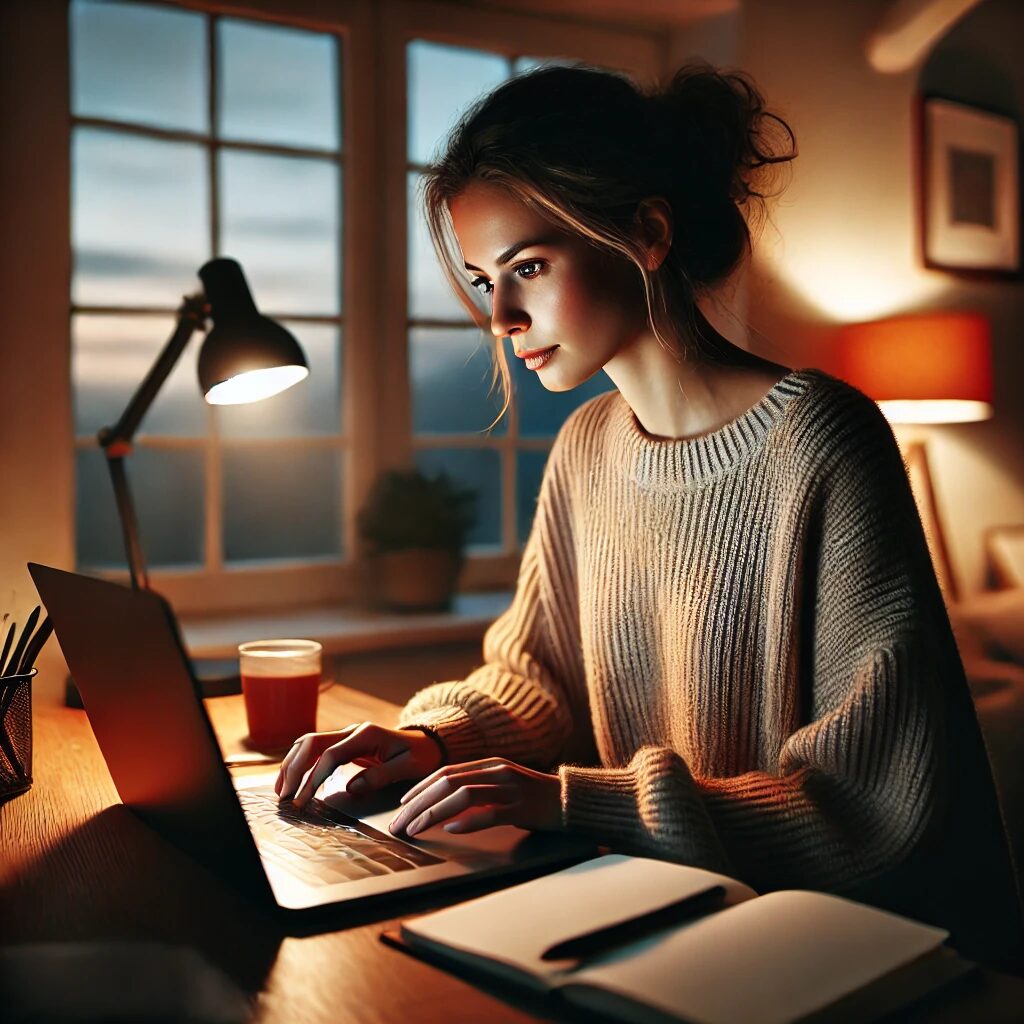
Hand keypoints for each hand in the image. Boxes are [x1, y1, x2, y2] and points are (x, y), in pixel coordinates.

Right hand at [274, 722, 443, 807]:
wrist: (428, 742)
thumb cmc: (420, 755)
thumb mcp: (408, 767)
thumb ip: (381, 776)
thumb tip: (351, 788)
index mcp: (366, 735)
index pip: (330, 755)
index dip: (313, 778)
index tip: (302, 801)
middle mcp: (352, 731)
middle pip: (311, 743)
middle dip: (293, 769)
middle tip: (284, 797)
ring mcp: (346, 735)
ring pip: (309, 743)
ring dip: (292, 764)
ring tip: (281, 790)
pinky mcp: (344, 744)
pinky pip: (315, 750)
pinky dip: (300, 762)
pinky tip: (292, 780)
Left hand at [388, 757, 562, 837]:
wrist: (571, 799)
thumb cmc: (533, 797)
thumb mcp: (502, 785)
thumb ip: (478, 788)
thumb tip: (443, 805)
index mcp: (490, 764)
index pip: (445, 772)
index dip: (420, 787)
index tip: (401, 804)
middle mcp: (497, 771)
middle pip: (448, 783)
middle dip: (419, 803)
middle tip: (400, 824)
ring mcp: (510, 788)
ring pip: (464, 795)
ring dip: (435, 812)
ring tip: (417, 828)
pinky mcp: (522, 807)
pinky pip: (491, 812)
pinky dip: (469, 821)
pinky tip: (452, 829)